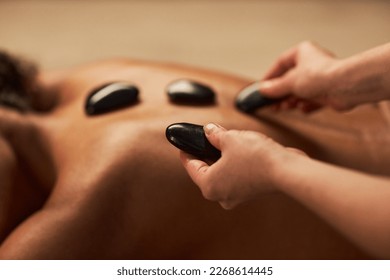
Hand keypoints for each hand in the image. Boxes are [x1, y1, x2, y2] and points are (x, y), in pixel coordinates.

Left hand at [180, 123, 305, 208]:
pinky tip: (236, 149)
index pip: (191, 166)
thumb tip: (209, 131)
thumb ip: (215, 134)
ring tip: (221, 140)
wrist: (285, 170)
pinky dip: (232, 163)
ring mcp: (236, 195)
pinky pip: (234, 175)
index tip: (184, 145)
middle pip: (206, 170)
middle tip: (203, 138)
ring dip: (220, 157)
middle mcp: (221, 195)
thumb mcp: (230, 139)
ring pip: (221, 173)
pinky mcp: (250, 192)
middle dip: (205, 152)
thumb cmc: (256, 158)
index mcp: (209, 185)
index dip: (187, 152)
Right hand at [260, 41, 340, 111]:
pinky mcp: (328, 91)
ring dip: (292, 101)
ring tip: (286, 107)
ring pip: (300, 91)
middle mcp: (311, 63)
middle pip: (290, 79)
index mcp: (302, 52)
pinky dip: (306, 105)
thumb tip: (262, 90)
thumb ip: (274, 87)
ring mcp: (320, 78)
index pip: (280, 63)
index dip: (270, 76)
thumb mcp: (289, 82)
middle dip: (281, 93)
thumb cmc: (319, 76)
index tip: (262, 88)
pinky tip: (303, 108)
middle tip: (272, 104)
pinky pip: (312, 99)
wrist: (346, 87)